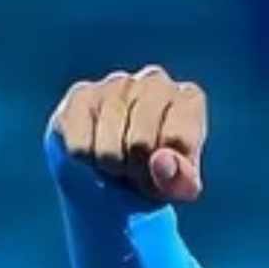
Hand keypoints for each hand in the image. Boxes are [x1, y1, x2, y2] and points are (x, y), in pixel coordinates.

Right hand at [47, 67, 209, 206]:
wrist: (115, 170)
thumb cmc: (155, 173)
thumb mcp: (177, 186)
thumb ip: (180, 178)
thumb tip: (161, 162)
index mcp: (189, 99)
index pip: (177, 140)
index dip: (165, 171)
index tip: (162, 173)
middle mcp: (156, 81)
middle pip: (141, 143)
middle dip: (136, 171)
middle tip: (136, 171)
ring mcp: (118, 82)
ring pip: (108, 149)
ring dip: (111, 168)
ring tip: (118, 162)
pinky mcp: (82, 95)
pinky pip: (80, 146)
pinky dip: (86, 161)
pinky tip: (94, 150)